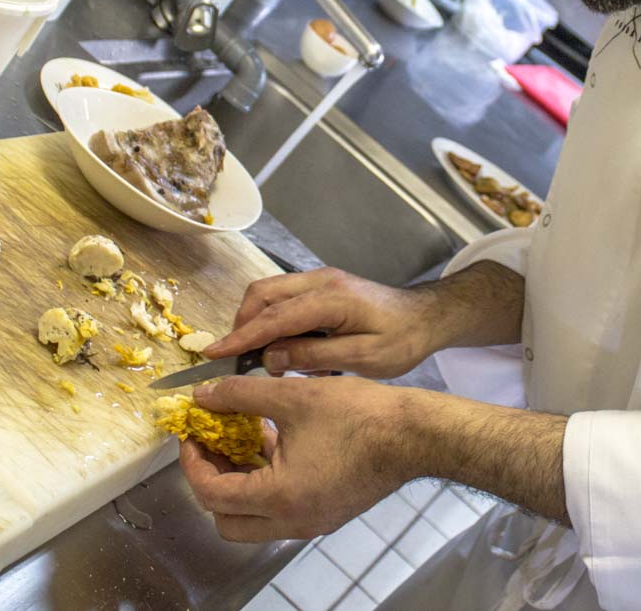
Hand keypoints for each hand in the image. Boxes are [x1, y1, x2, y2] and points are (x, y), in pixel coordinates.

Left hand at [179, 374, 412, 540]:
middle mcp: (292, 521)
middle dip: (210, 481)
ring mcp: (311, 521)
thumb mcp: (292, 397)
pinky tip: (271, 440)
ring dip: (238, 482)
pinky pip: (279, 509)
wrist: (414, 435)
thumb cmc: (360, 416)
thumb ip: (240, 396)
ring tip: (239, 437)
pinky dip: (265, 482)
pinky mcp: (325, 512)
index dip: (192, 461)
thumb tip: (204, 395)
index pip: (212, 493)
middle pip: (227, 520)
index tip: (192, 432)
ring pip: (253, 518)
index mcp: (279, 498)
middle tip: (210, 444)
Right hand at [204, 267, 439, 378]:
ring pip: (270, 293)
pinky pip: (284, 298)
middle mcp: (321, 280)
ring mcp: (321, 280)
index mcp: (331, 297)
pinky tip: (277, 346)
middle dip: (242, 325)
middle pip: (263, 294)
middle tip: (233, 360)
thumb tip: (269, 358)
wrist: (426, 318)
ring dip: (255, 322)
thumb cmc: (402, 340)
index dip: (241, 337)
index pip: (274, 317)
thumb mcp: (362, 358)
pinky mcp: (323, 286)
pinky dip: (271, 319)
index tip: (214, 354)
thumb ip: (314, 356)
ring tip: (254, 358)